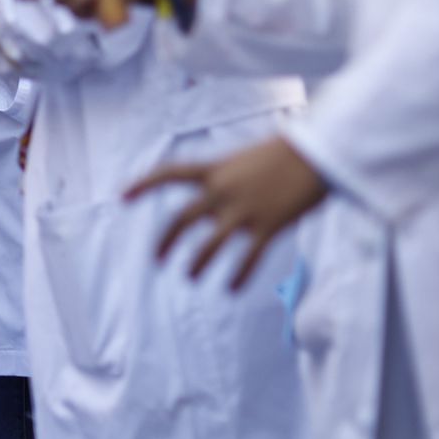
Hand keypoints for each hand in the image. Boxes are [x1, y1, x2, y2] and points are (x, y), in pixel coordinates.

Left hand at [125, 135, 328, 289]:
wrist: (317, 151)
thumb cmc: (286, 152)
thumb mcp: (245, 160)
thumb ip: (227, 183)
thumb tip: (217, 210)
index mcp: (215, 169)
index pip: (169, 173)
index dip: (143, 184)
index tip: (122, 196)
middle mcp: (223, 190)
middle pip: (182, 219)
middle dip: (166, 241)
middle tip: (157, 259)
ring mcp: (244, 210)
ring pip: (209, 245)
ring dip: (196, 263)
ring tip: (190, 275)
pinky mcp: (268, 226)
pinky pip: (246, 258)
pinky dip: (237, 276)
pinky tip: (230, 288)